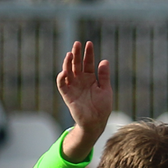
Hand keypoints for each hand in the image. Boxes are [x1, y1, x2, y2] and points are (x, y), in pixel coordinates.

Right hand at [57, 41, 111, 159]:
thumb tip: (104, 61)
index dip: (88, 54)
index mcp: (90, 78)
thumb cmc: (102, 107)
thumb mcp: (105, 90)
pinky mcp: (68, 96)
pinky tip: (64, 72)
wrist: (95, 123)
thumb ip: (104, 76)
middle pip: (77, 64)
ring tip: (70, 54)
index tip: (89, 43)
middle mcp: (80, 81)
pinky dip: (61, 78)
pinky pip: (62, 85)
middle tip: (77, 43)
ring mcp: (73, 87)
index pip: (88, 63)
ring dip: (68, 63)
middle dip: (77, 54)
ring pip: (68, 72)